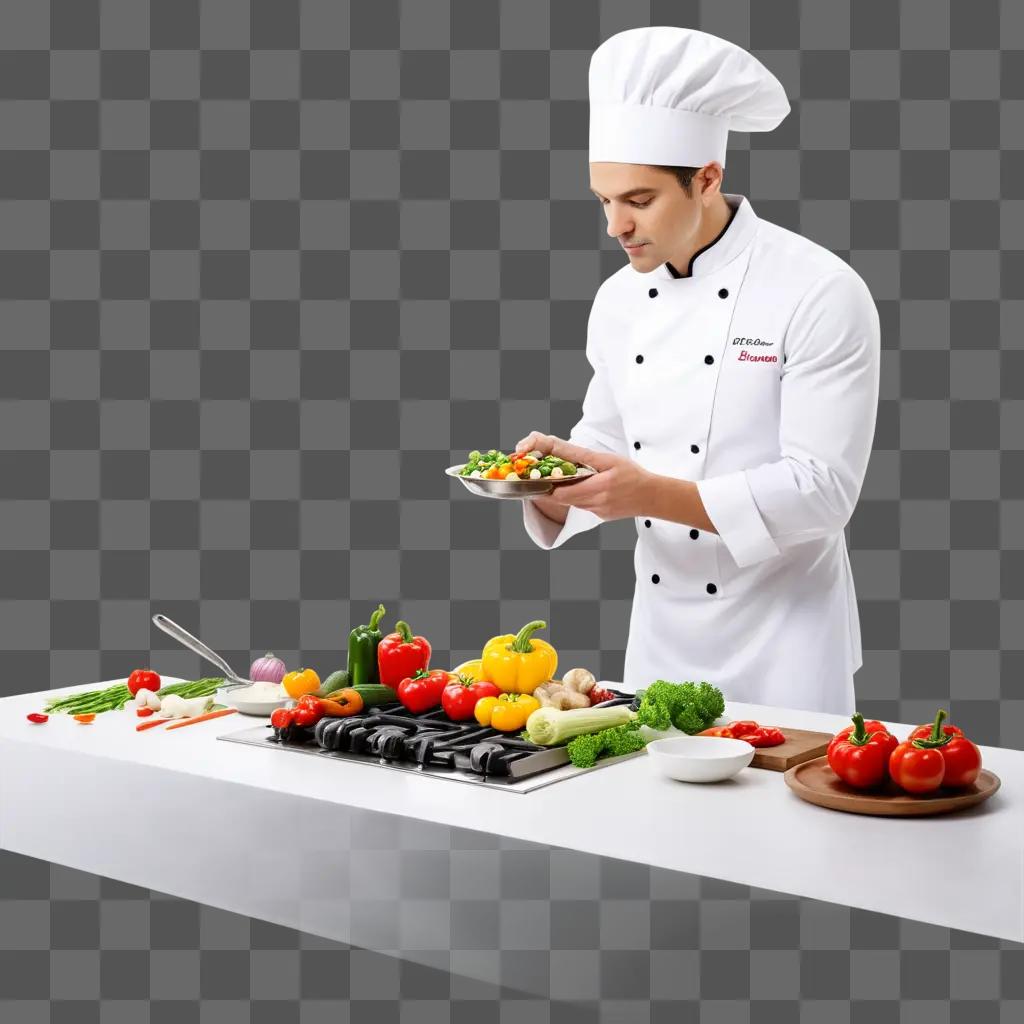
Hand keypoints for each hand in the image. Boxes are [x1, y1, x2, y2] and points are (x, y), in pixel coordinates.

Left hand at [513, 432, 653, 520]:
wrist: (652, 496)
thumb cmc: (633, 475)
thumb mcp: (609, 460)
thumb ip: (584, 456)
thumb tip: (561, 449)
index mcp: (599, 487)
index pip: (563, 494)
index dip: (547, 489)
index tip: (538, 481)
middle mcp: (597, 503)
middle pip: (564, 500)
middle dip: (553, 490)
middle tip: (544, 479)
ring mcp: (599, 512)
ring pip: (573, 504)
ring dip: (566, 494)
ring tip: (562, 481)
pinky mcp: (602, 516)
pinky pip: (584, 507)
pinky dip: (580, 498)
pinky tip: (584, 488)